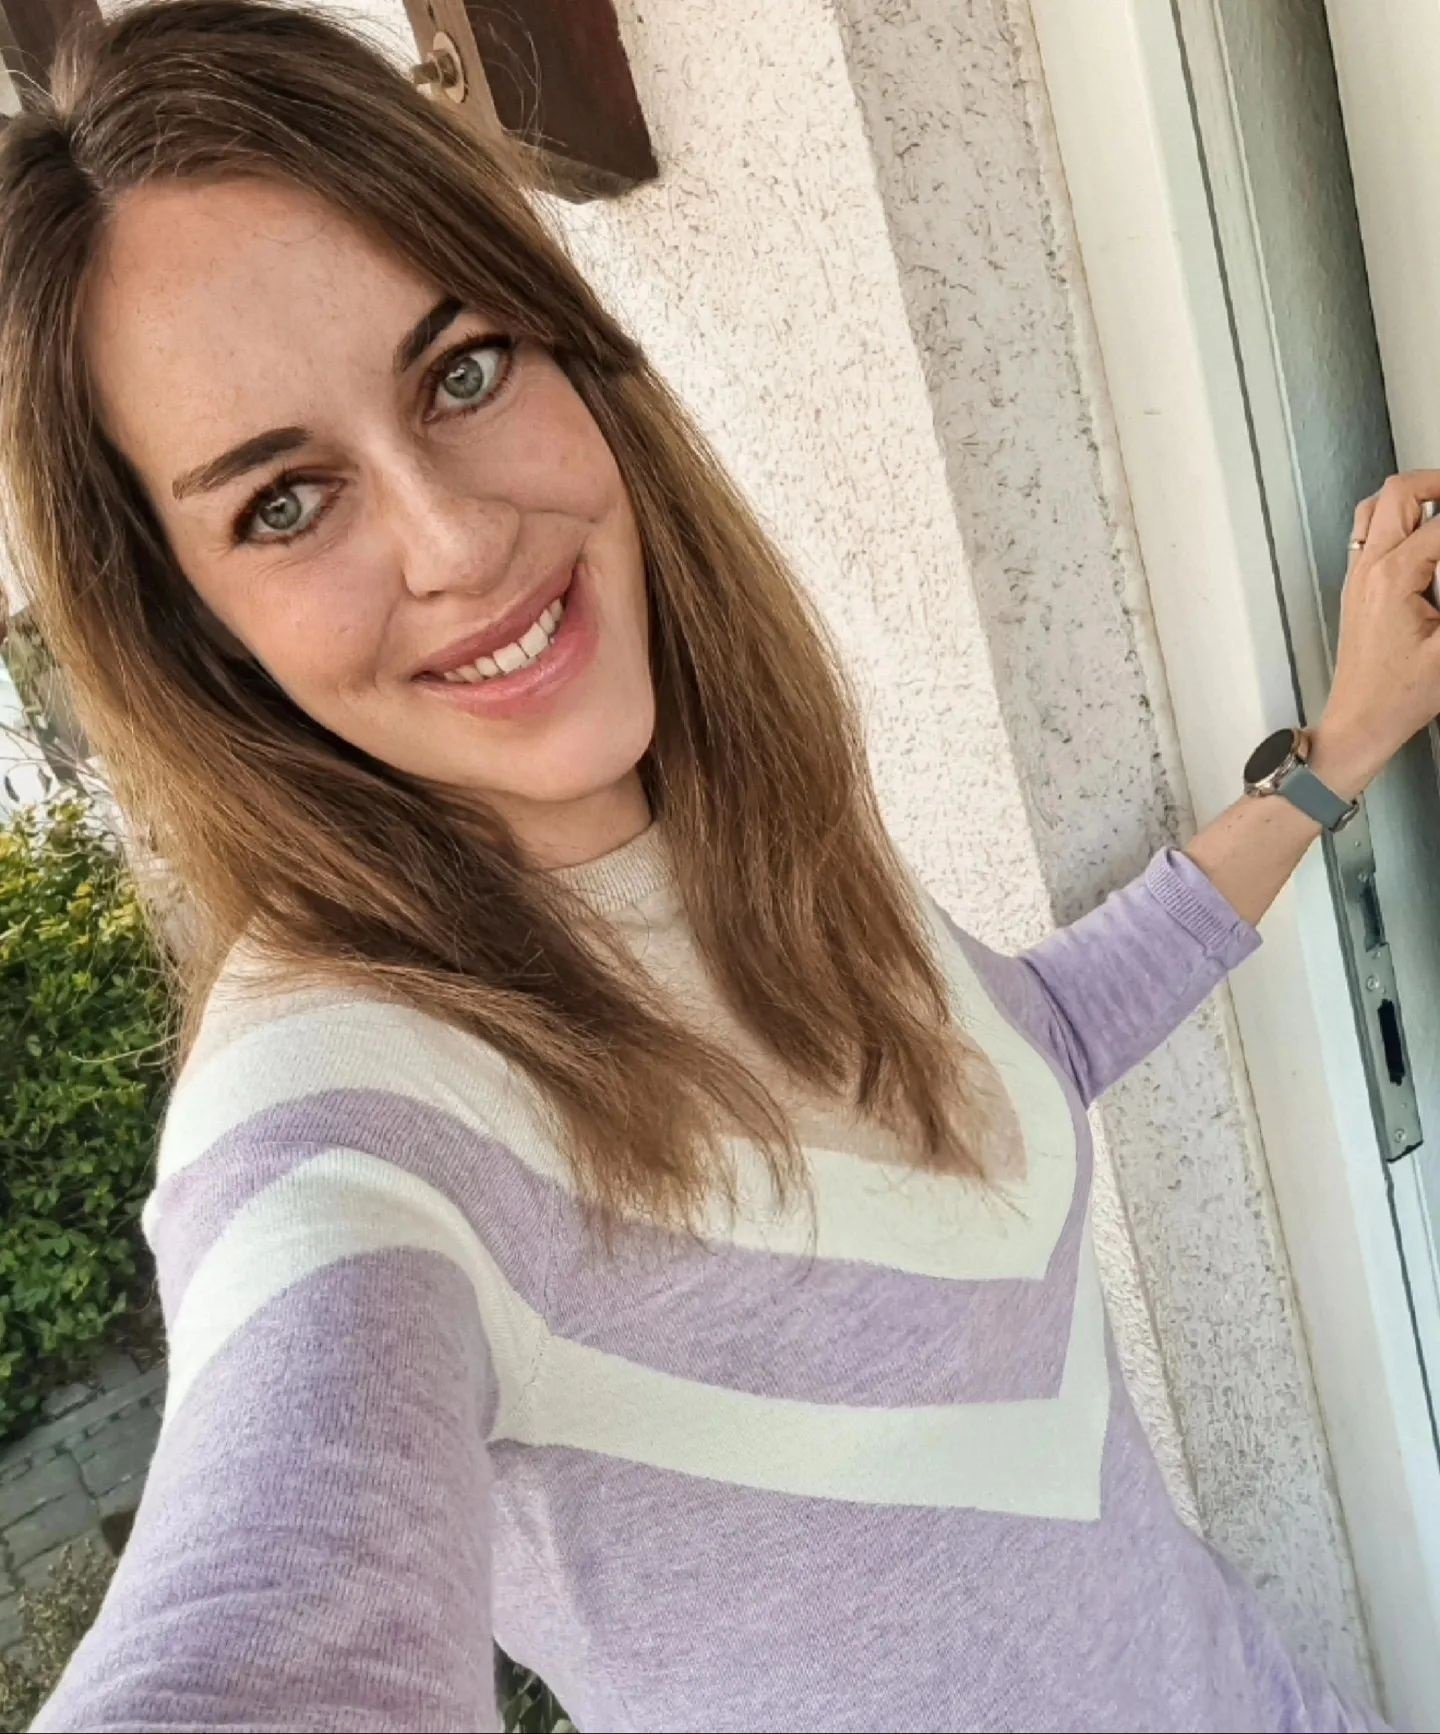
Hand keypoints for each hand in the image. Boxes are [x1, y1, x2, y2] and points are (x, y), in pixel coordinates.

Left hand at [1309, 470, 1439, 799]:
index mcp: (1392, 578)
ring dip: (1415, 500)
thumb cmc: (1398, 697)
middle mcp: (1368, 569)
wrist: (1360, 723)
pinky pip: (1371, 534)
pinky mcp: (1358, 589)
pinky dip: (1400, 523)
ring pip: (1378, 509)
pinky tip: (1427, 542)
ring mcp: (1358, 577)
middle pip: (1398, 493)